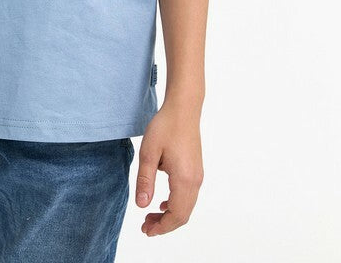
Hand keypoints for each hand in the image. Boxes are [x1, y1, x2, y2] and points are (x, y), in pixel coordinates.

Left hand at [133, 101, 203, 236]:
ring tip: (150, 216)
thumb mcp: (148, 152)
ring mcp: (197, 176)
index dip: (162, 228)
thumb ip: (145, 180)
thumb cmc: (165, 127)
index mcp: (184, 179)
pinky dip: (176, 205)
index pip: (176, 215)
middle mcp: (195, 181)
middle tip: (145, 226)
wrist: (184, 109)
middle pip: (183, 215)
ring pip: (186, 206)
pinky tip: (162, 202)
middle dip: (165, 225)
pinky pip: (188, 196)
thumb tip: (142, 206)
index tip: (146, 230)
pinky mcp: (196, 170)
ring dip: (170, 215)